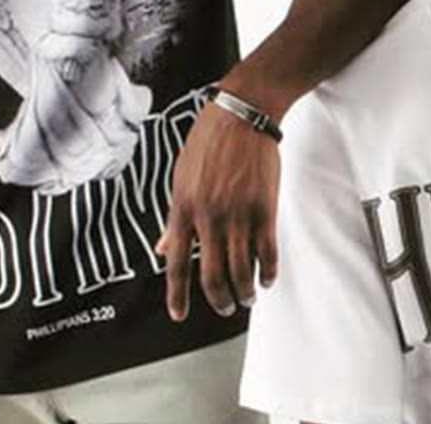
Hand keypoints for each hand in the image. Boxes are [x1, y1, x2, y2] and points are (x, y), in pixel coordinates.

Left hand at [154, 99, 279, 320]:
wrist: (240, 117)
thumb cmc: (207, 143)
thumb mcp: (179, 179)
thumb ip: (174, 217)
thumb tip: (162, 246)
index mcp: (182, 208)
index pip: (175, 262)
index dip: (177, 293)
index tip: (178, 313)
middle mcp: (208, 216)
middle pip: (211, 275)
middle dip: (218, 299)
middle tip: (223, 307)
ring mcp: (237, 215)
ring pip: (241, 271)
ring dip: (244, 292)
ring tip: (245, 297)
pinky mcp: (264, 210)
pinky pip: (267, 254)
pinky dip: (267, 273)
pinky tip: (266, 278)